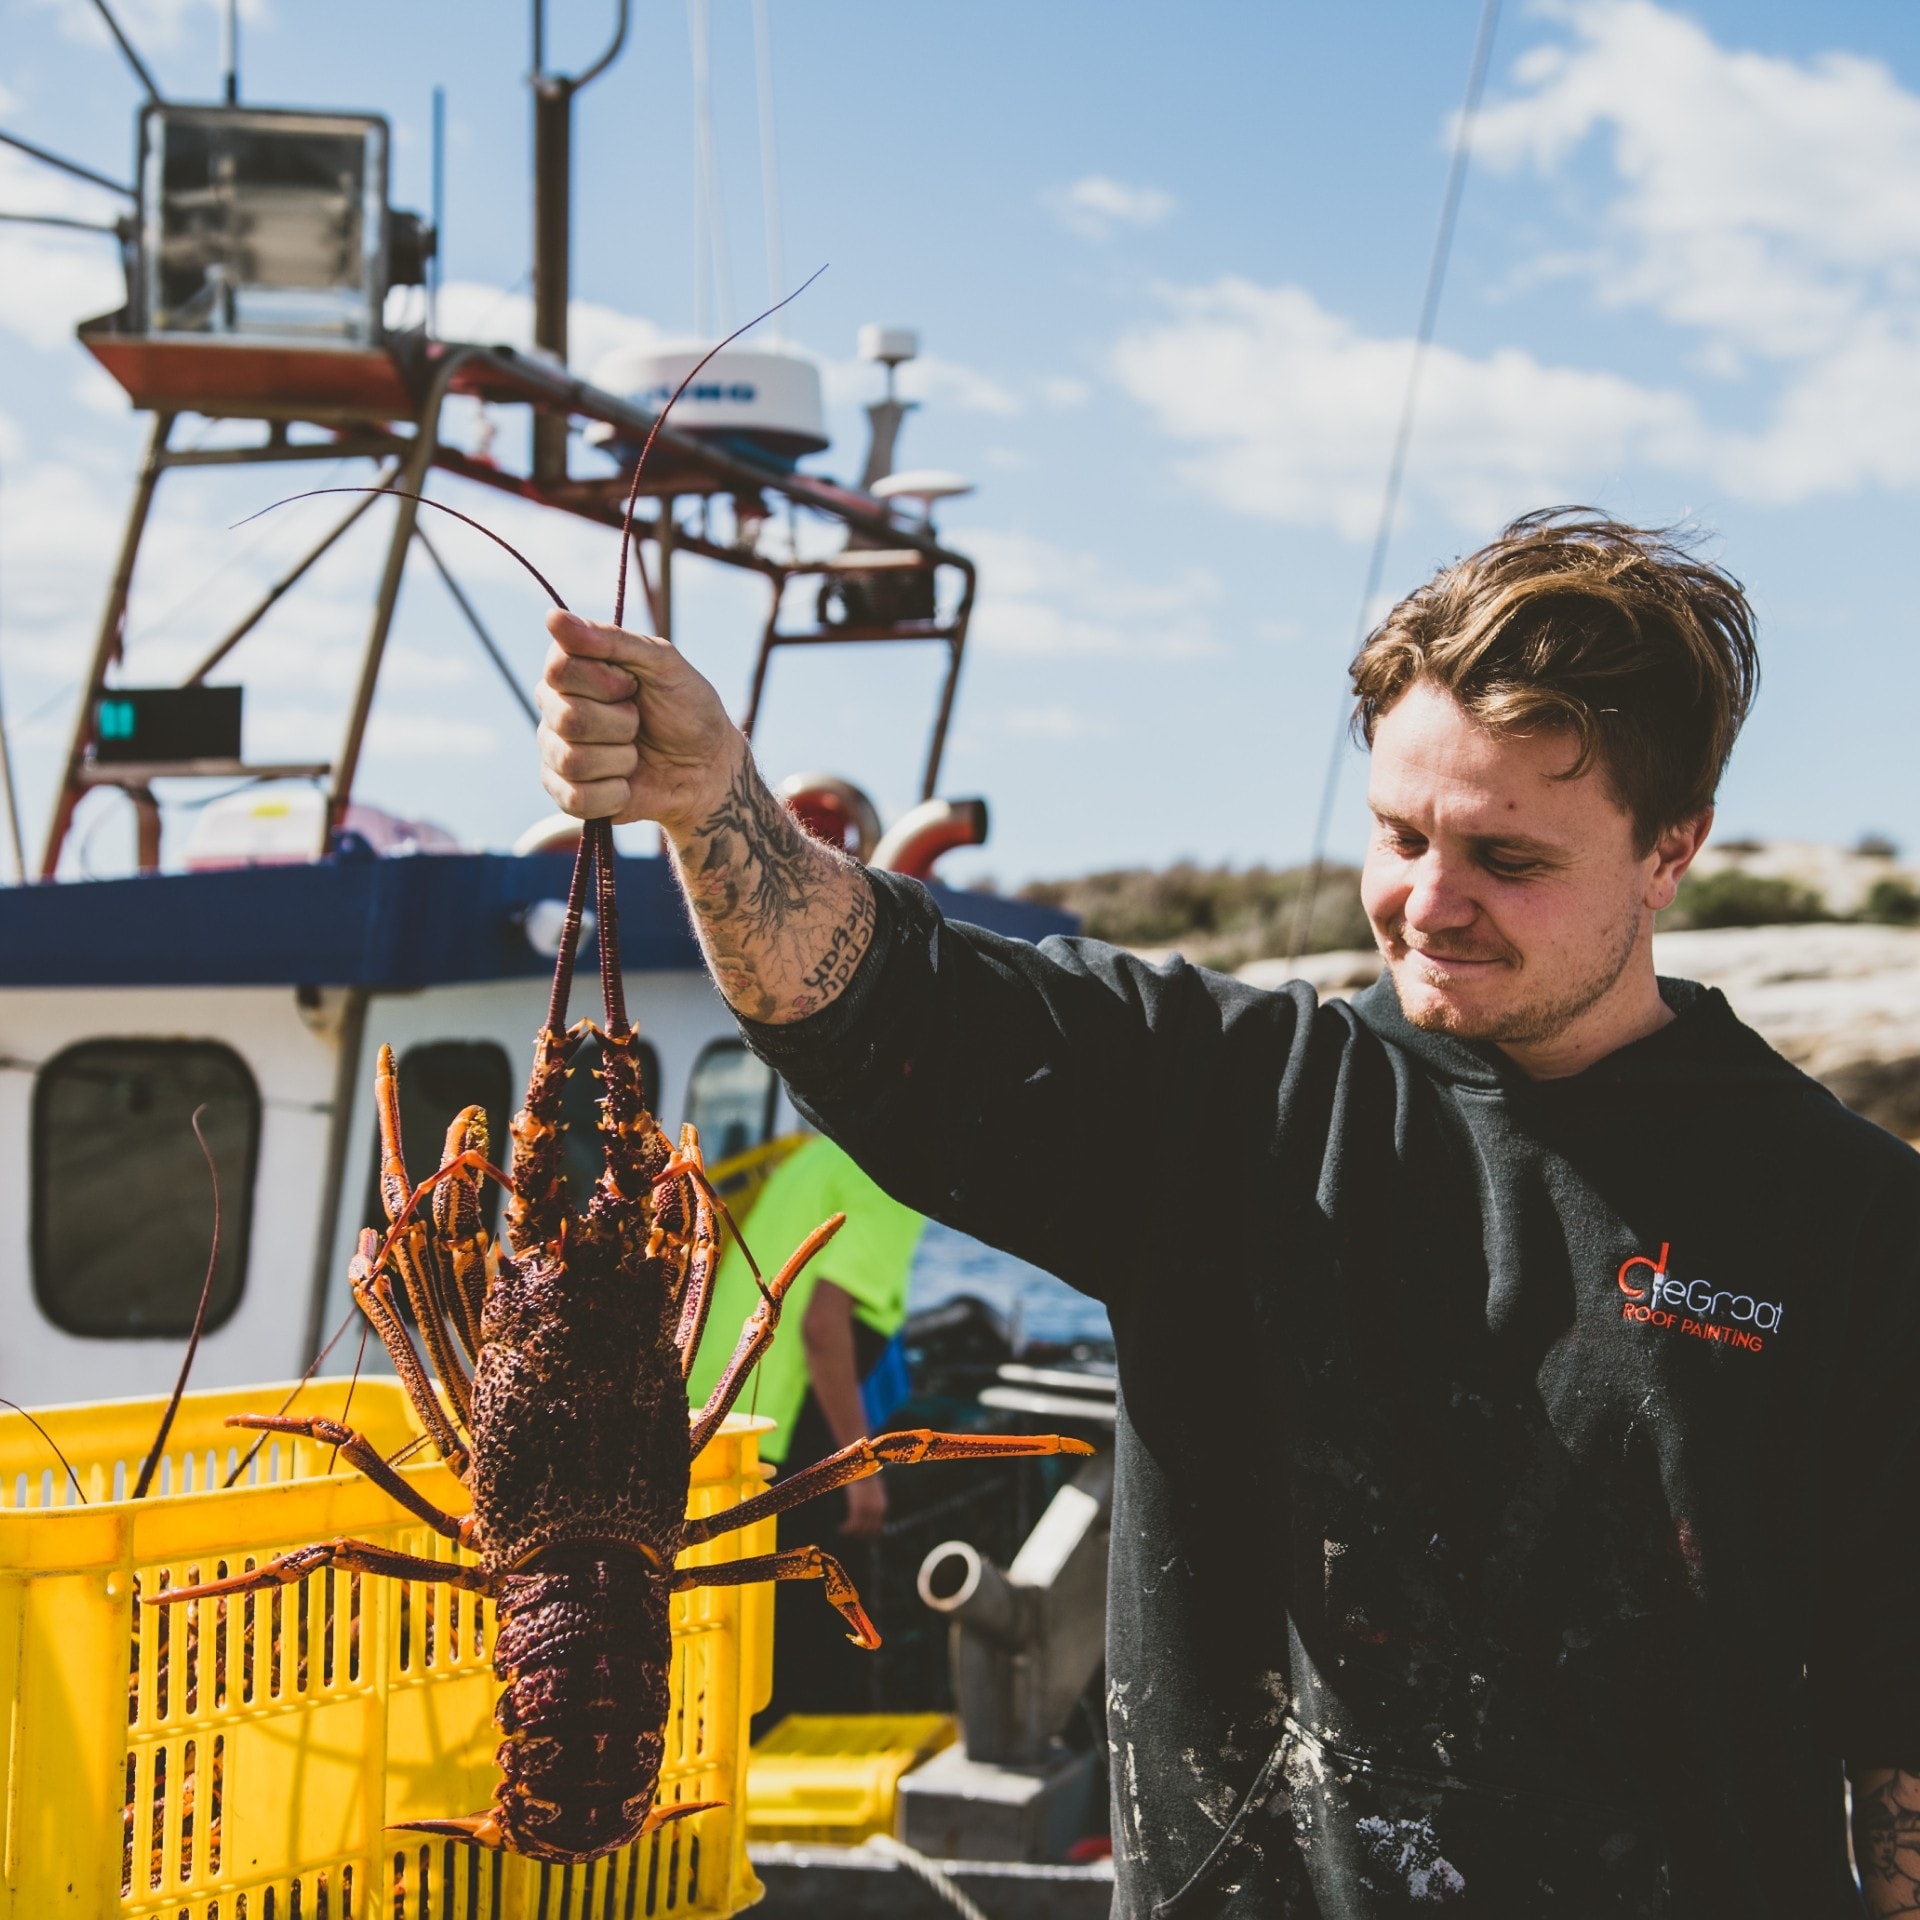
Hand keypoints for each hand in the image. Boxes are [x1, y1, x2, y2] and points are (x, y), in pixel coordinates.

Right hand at [536, 609, 742, 833]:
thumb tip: (552, 617)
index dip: (605, 682)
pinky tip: (627, 784)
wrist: (708, 766)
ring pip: (571, 759)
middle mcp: (555, 709)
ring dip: (621, 759)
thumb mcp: (663, 663)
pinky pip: (575, 798)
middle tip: (639, 722)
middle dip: (621, 723)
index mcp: (572, 670)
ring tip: (635, 754)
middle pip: (567, 717)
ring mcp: (557, 752)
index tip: (633, 685)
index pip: (560, 670)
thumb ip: (611, 640)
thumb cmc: (686, 708)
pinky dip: (614, 793)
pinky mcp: (567, 794)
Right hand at [840, 1474, 887, 1537]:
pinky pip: (852, 1525)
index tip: (861, 1537)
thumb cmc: (866, 1477)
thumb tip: (869, 1516)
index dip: (869, 1535)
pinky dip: (845, 1529)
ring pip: (860, 1530)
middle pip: (869, 1531)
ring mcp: (868, 1510)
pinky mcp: (858, 1508)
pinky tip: (840, 1529)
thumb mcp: (875, 1491)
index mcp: (883, 1507)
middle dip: (859, 1536)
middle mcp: (878, 1511)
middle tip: (850, 1536)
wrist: (862, 1466)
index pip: (878, 1528)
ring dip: (851, 1534)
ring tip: (843, 1532)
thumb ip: (874, 1503)